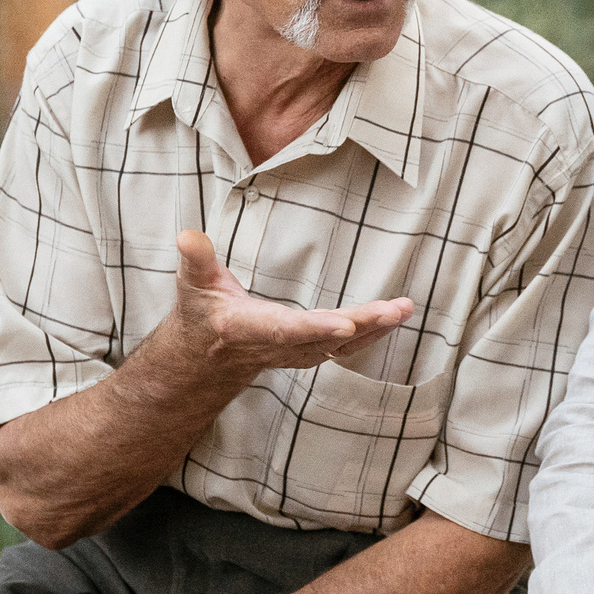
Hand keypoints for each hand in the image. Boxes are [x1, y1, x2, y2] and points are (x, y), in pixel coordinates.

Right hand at [168, 229, 410, 380]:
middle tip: (395, 309)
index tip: (345, 323)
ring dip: (376, 327)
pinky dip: (373, 333)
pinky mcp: (310, 352)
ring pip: (341, 344)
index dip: (315, 328)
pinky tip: (396, 317)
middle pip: (325, 338)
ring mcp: (296, 353)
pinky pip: (346, 347)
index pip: (285, 329)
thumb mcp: (192, 283)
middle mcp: (276, 345)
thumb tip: (188, 235)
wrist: (206, 358)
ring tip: (405, 307)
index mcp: (248, 328)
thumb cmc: (202, 313)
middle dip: (362, 325)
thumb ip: (195, 258)